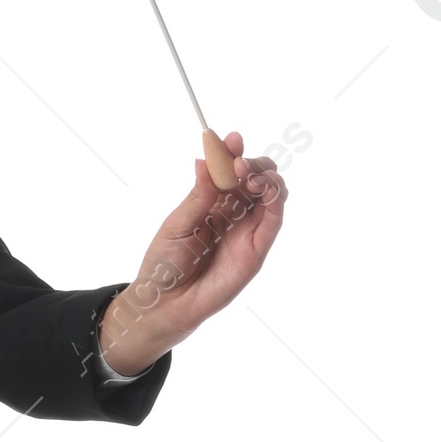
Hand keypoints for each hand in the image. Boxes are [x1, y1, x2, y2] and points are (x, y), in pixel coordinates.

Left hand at [99, 131, 287, 374]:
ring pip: (272, 193)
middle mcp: (234, 213)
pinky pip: (275, 220)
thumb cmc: (165, 263)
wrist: (165, 302)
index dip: (234, 152)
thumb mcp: (178, 224)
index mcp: (213, 202)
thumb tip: (204, 160)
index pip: (231, 170)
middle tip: (238, 163)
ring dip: (266, 176)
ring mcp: (248, 230)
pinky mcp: (257, 249)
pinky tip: (263, 188)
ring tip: (248, 175)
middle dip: (252, 162)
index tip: (230, 139)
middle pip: (257, 177)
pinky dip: (275, 199)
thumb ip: (199, 195)